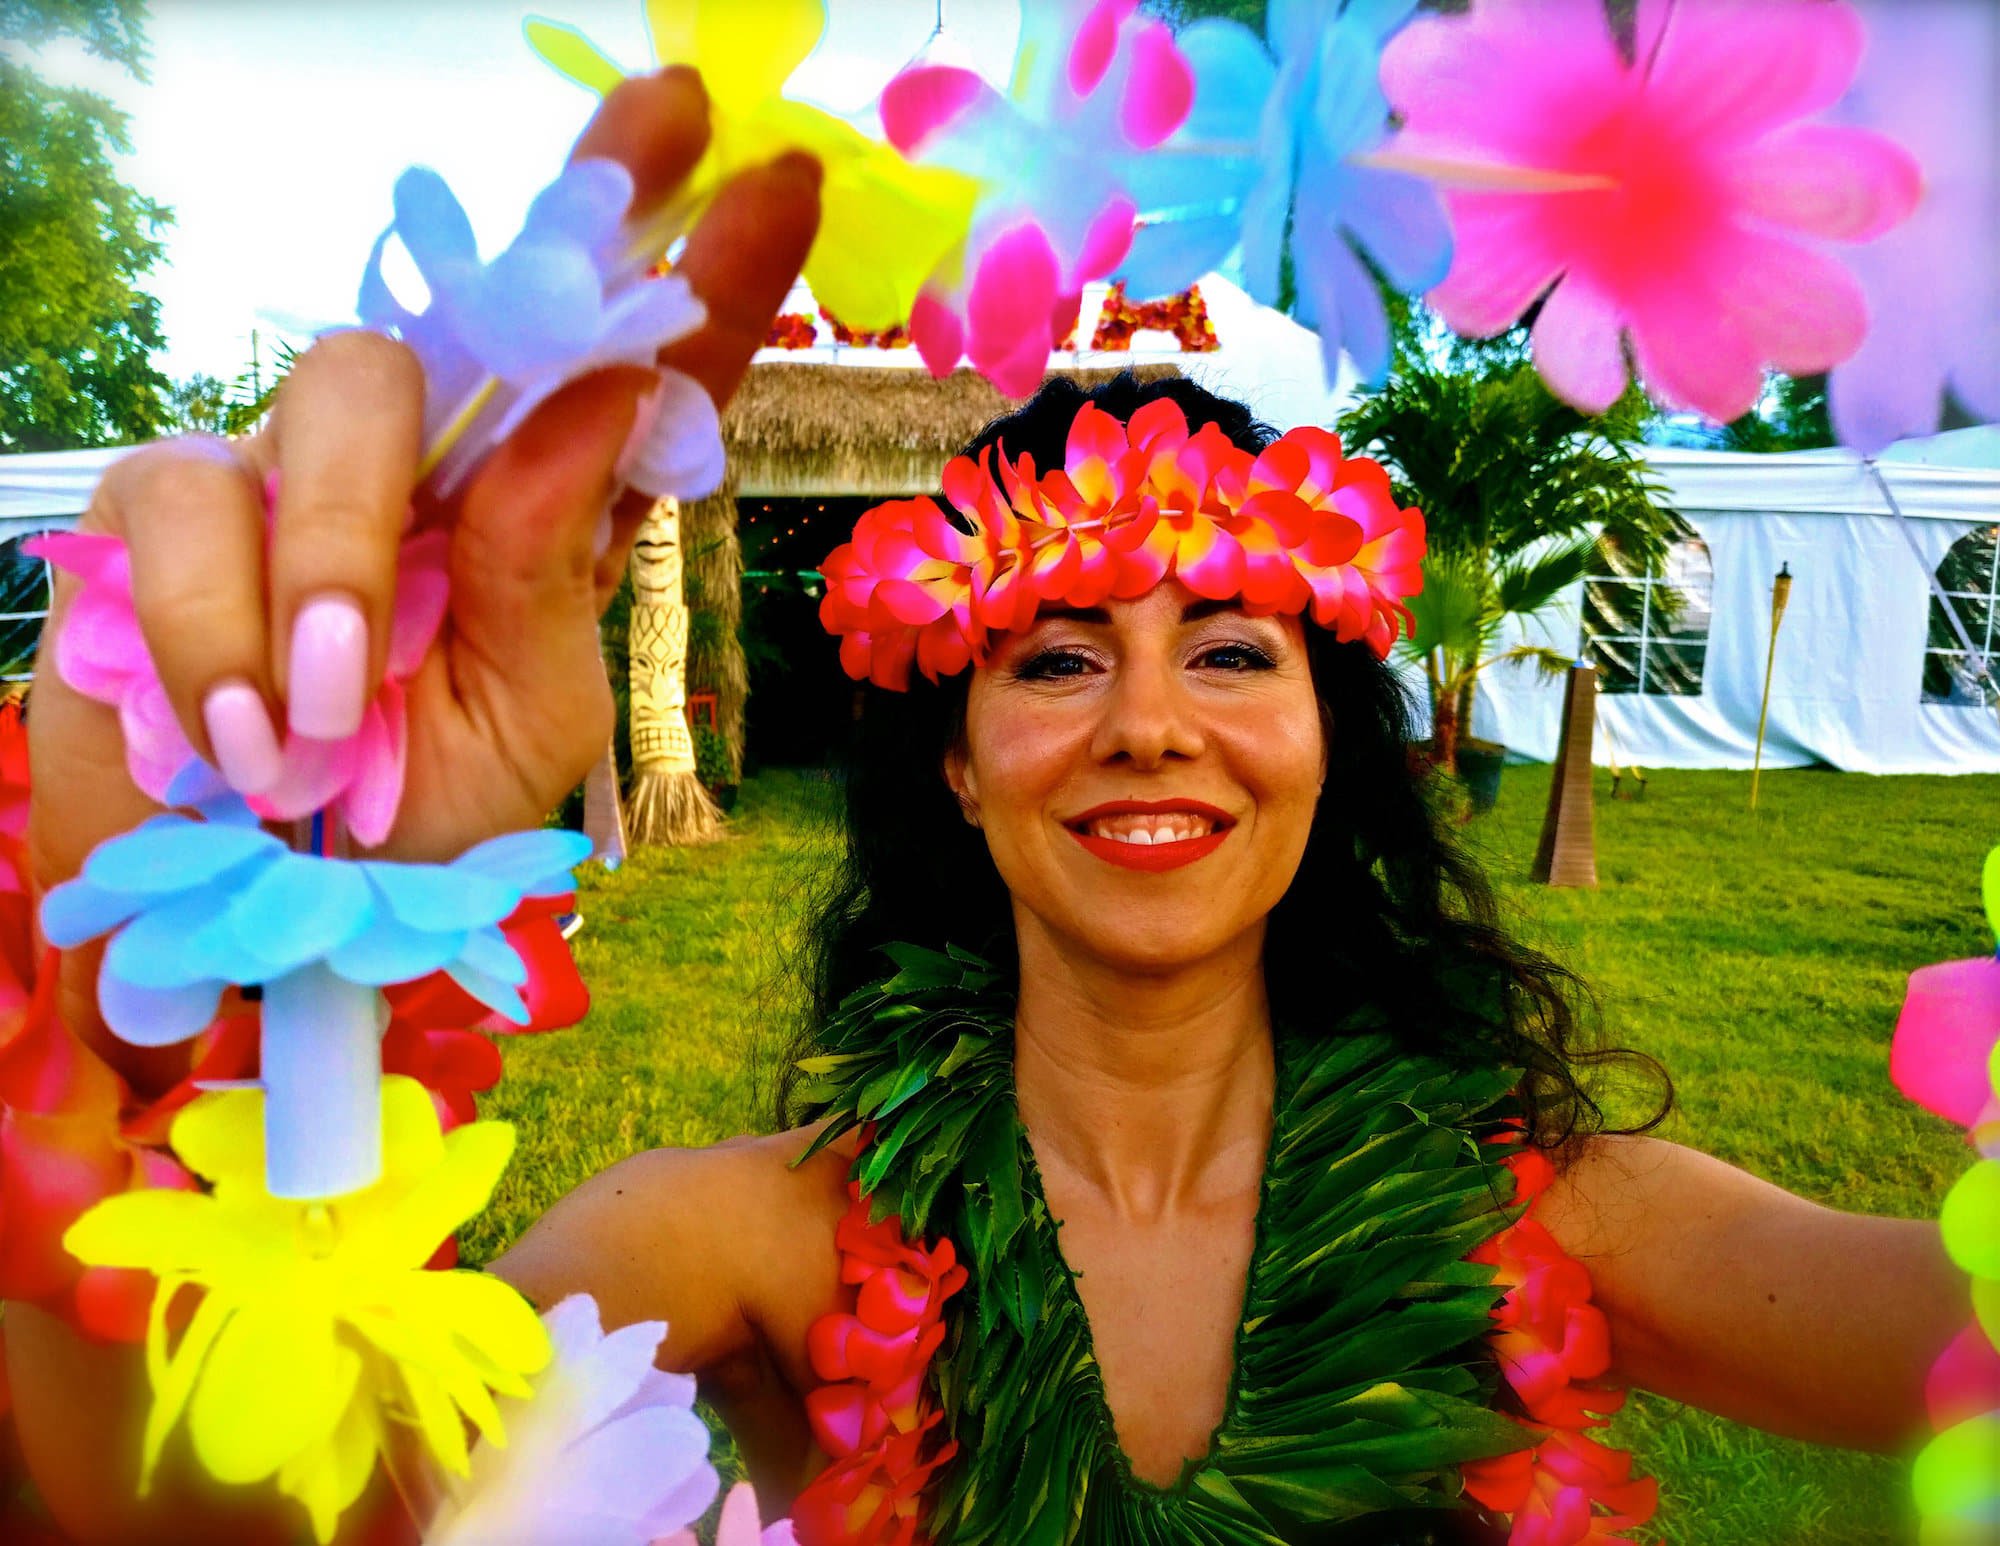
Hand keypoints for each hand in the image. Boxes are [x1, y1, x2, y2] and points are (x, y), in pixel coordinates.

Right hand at [26, 69, 818, 1084]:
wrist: (265, 915)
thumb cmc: (418, 817)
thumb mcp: (526, 714)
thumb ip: (552, 561)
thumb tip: (601, 389)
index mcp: (539, 510)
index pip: (620, 366)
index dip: (692, 266)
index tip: (773, 171)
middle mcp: (427, 466)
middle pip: (463, 317)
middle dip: (524, 294)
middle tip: (595, 280)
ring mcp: (293, 476)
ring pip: (330, 392)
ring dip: (340, 559)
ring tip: (329, 711)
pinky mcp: (167, 518)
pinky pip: (188, 498)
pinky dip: (219, 622)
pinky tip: (242, 728)